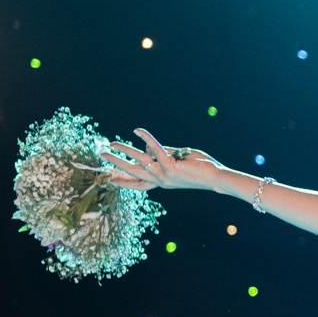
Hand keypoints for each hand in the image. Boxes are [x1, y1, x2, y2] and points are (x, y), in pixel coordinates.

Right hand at [99, 129, 222, 190]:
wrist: (215, 176)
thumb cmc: (200, 168)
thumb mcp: (178, 162)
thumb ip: (164, 154)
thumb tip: (150, 147)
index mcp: (162, 182)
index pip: (140, 184)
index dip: (125, 183)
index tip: (111, 180)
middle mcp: (160, 180)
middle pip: (133, 173)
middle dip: (116, 165)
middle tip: (102, 157)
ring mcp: (164, 174)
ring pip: (139, 161)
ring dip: (125, 151)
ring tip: (112, 144)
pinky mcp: (171, 166)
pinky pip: (155, 149)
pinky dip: (147, 138)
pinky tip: (138, 131)